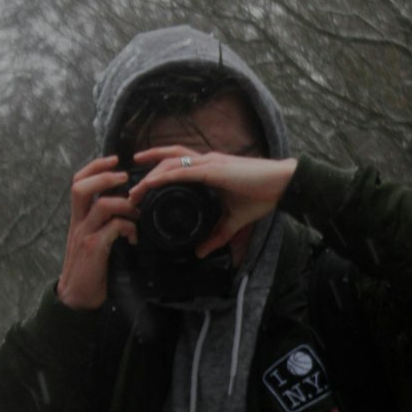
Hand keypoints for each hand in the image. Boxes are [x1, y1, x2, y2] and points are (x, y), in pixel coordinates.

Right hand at [56, 156, 137, 309]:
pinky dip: (128, 228)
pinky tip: (134, 238)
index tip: (114, 160)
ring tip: (137, 213)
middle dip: (104, 176)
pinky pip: (113, 229)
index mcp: (79, 218)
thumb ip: (106, 223)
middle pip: (80, 187)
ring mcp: (84, 235)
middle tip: (124, 177)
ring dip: (124, 204)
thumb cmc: (91, 269)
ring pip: (101, 205)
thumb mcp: (95, 240)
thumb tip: (129, 209)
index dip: (95, 167)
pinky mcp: (93, 249)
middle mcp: (78, 223)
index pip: (78, 182)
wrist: (77, 298)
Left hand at [130, 147, 297, 257]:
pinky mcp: (213, 169)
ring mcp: (208, 163)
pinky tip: (150, 183)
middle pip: (167, 158)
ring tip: (134, 189)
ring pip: (170, 163)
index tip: (141, 188)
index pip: (176, 164)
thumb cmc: (262, 195)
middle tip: (129, 188)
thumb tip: (201, 252)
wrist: (282, 185)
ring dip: (149, 175)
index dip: (157, 172)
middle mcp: (205, 161)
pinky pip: (182, 171)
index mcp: (208, 169)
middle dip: (145, 169)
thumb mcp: (234, 221)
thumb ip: (217, 236)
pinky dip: (164, 176)